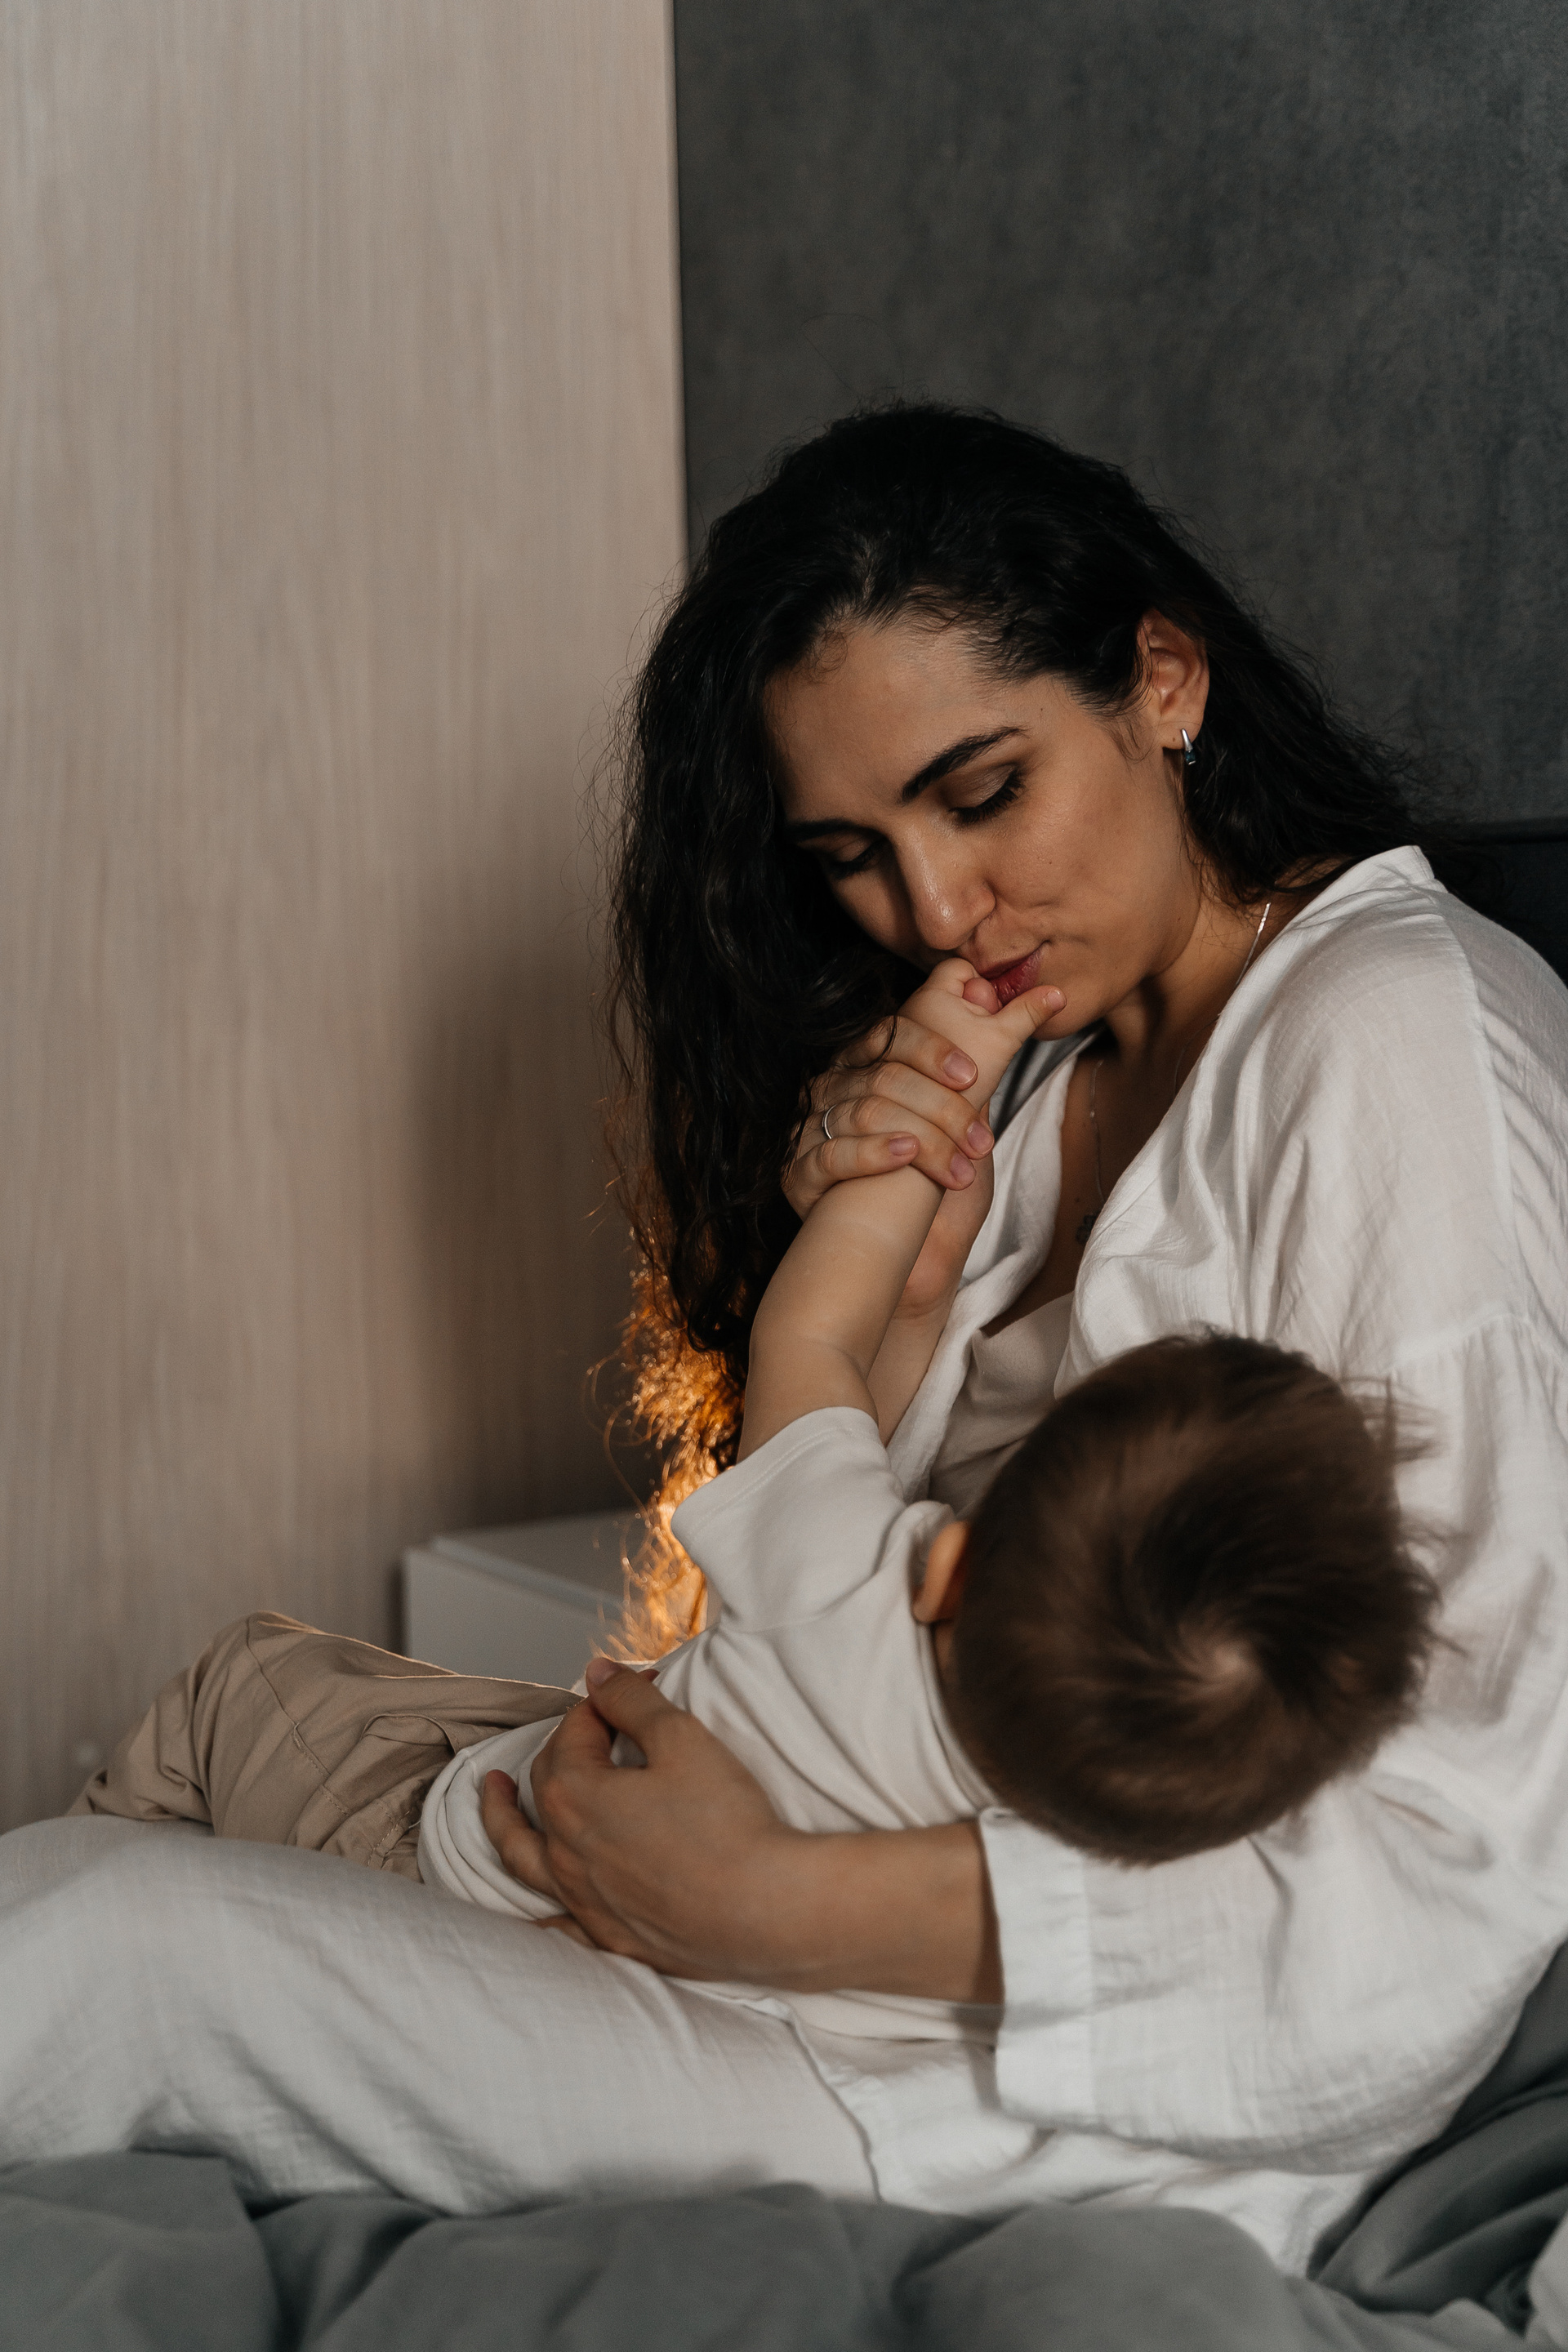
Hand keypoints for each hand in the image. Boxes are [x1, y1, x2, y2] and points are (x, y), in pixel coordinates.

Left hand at [479, 1660, 1001, 2000]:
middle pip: (549, 1783)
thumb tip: (595, 1674)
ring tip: (495, 1794)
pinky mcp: (608, 1936)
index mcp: (574, 1795)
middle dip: (567, 1744)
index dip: (604, 1703)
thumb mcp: (682, 1739)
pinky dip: (537, 1907)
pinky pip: (555, 1922)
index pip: (574, 1732)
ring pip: (523, 1854)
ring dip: (505, 1818)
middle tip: (598, 1726)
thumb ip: (630, 1700)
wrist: (765, 1909)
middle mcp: (564, 1851)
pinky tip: (532, 1907)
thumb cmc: (727, 1822)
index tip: (634, 1690)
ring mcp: (582, 1899)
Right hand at [786, 968, 1062, 1219]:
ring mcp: (812, 1127)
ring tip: (959, 1168)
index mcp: (869, 1062)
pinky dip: (871, 1153)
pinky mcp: (799, 1172)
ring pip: (866, 1113)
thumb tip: (1045, 1000)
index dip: (933, 1050)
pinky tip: (904, 1156)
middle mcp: (835, 1087)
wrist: (919, 1255)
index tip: (972, 1077)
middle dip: (941, 1109)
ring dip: (922, 1141)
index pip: (893, 1035)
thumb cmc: (940, 1183)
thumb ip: (989, 1065)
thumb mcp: (971, 1117)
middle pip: (885, 1076)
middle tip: (979, 1142)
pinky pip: (830, 1154)